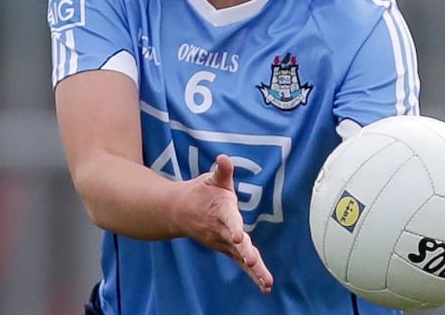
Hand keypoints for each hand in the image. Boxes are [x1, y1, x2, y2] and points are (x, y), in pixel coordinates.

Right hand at [185, 154, 273, 292]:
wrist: (179, 211)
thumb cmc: (201, 192)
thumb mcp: (211, 179)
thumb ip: (222, 171)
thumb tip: (224, 158)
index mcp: (220, 211)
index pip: (228, 219)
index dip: (234, 228)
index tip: (238, 237)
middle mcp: (221, 231)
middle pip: (235, 244)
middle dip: (245, 253)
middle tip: (253, 262)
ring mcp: (223, 243)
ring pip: (240, 257)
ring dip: (254, 270)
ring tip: (266, 282)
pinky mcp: (227, 250)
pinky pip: (242, 263)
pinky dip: (254, 274)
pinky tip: (265, 286)